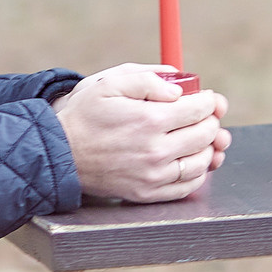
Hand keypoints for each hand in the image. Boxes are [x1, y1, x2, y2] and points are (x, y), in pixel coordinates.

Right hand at [54, 64, 231, 202]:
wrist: (61, 154)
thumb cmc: (85, 116)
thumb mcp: (110, 83)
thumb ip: (148, 78)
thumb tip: (179, 89)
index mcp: (149, 119)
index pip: (201, 109)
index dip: (209, 100)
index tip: (206, 98)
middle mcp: (156, 150)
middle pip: (206, 134)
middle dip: (210, 120)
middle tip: (204, 116)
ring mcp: (154, 175)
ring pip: (202, 161)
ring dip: (207, 146)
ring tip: (196, 137)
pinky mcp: (149, 193)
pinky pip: (189, 185)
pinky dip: (197, 171)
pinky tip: (188, 159)